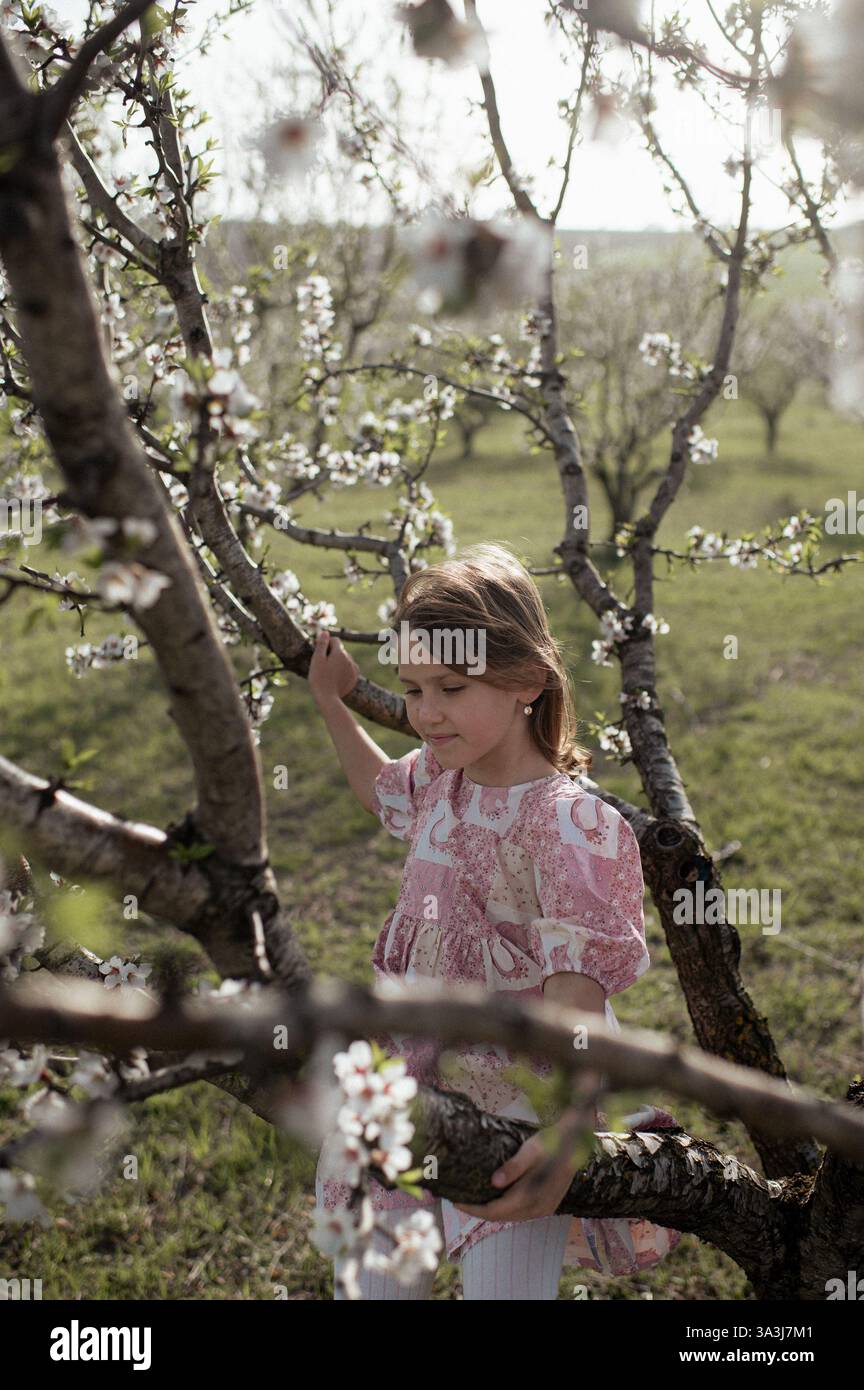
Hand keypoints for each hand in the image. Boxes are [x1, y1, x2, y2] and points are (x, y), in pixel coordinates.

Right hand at [308, 629, 359, 706]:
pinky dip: (343, 670)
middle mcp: (349, 659)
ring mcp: (353, 669)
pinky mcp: (354, 677)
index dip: (325, 643)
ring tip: (328, 672)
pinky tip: (335, 677)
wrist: (328, 698)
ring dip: (338, 661)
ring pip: (345, 659)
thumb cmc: (319, 678)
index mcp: (340, 653)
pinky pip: (349, 668)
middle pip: (340, 650)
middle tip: (321, 664)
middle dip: (332, 653)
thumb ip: (322, 644)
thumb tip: (325, 632)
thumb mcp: (317, 660)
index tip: (318, 650)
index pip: (335, 640)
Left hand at [452, 1113, 595, 1222]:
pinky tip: (495, 1199)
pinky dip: (504, 1209)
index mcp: (531, 1197)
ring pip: (510, 1217)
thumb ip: (513, 1168)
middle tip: (458, 1200)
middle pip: (500, 1217)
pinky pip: (519, 1213)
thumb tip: (493, 1183)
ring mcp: (543, 1209)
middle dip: (478, 1211)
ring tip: (472, 1200)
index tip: (455, 1201)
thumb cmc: (551, 1142)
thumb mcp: (530, 1150)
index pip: (494, 1211)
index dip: (473, 1209)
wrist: (575, 1143)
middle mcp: (537, 1209)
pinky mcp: (547, 1206)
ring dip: (491, 1211)